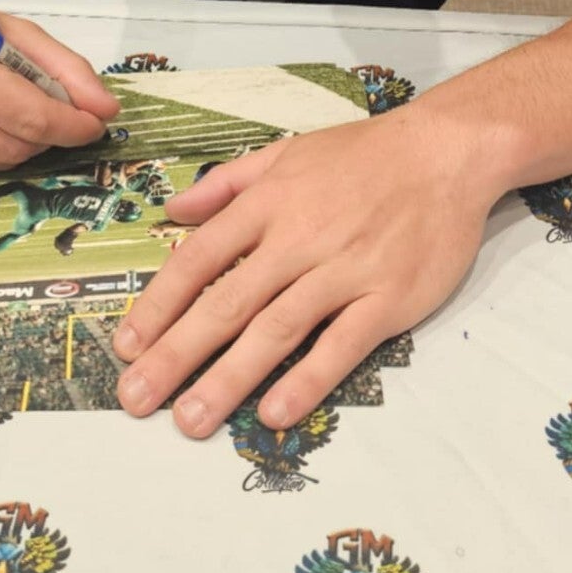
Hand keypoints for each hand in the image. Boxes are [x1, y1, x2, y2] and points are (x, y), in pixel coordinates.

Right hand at [0, 0, 118, 170]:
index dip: (73, 124)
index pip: (29, 117)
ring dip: (26, 143)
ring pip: (2, 163)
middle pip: (19, 147)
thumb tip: (106, 109)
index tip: (98, 120)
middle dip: (52, 133)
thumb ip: (63, 67)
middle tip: (62, 112)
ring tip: (17, 108)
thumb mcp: (10, 29)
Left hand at [111, 98, 498, 435]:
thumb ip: (227, 182)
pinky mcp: (387, 298)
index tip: (126, 345)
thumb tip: (172, 208)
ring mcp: (343, 270)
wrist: (445, 151)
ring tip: (191, 421)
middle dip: (177, 354)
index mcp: (268, 203)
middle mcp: (298, 238)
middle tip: (137, 399)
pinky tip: (274, 412)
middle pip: (227, 303)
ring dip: (229, 378)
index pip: (199, 259)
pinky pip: (341, 346)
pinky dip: (307, 380)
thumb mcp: (286, 151)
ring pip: (276, 330)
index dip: (159, 304)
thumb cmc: (362, 154)